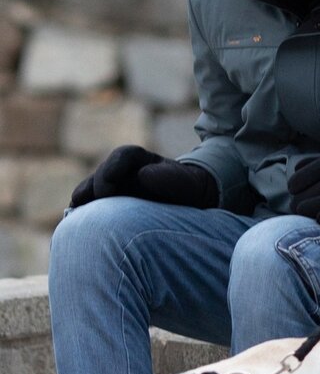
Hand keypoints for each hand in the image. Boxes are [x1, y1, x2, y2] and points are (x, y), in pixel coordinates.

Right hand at [70, 145, 218, 208]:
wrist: (188, 203)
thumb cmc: (186, 189)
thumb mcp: (183, 182)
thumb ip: (167, 177)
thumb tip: (143, 176)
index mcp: (142, 159)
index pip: (124, 156)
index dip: (114, 166)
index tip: (110, 180)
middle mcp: (123, 171)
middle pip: (104, 173)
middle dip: (99, 184)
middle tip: (101, 199)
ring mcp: (114, 187)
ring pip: (93, 189)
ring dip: (86, 198)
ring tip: (79, 208)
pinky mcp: (108, 204)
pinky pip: (91, 204)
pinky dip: (84, 210)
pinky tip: (77, 217)